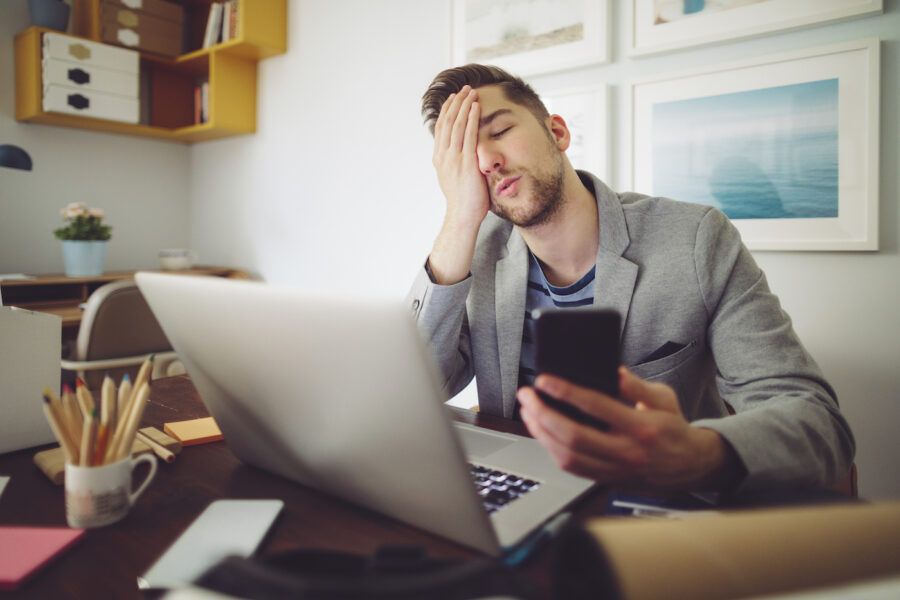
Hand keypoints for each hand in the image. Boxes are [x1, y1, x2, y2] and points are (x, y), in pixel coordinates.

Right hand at [432, 85, 488, 233]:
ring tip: (470, 92)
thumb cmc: (463, 201)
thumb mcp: (455, 178)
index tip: (453, 99)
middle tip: (463, 89)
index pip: (441, 128)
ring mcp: (453, 159)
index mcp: (439, 159)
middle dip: (455, 103)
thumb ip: (458, 164)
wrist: (462, 216)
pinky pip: (468, 135)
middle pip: (447, 122)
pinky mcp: (465, 162)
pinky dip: (471, 118)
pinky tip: (475, 107)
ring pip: (456, 125)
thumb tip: (466, 156)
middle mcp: (443, 156)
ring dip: (463, 106)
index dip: (447, 111)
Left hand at [516, 368, 737, 490]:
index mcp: (642, 427)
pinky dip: (551, 449)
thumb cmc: (674, 429)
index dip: (565, 392)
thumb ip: (637, 386)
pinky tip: (543, 432)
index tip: (545, 380)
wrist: (690, 466)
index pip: (595, 406)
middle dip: (543, 413)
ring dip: (541, 433)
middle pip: (572, 435)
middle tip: (527, 396)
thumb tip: (614, 372)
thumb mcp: (664, 398)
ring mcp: (615, 469)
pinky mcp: (607, 480)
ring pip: (567, 456)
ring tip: (529, 411)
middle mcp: (627, 452)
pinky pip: (572, 468)